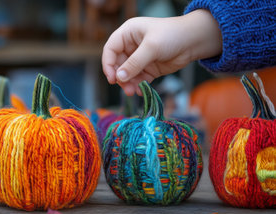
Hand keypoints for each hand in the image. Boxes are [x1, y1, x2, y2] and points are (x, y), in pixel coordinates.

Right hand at [102, 9, 221, 94]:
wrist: (195, 41)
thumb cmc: (173, 35)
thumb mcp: (151, 47)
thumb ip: (134, 63)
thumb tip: (119, 77)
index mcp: (128, 34)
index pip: (110, 49)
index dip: (108, 64)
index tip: (112, 78)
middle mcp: (131, 45)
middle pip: (117, 64)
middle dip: (120, 77)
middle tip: (125, 88)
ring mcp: (139, 57)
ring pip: (127, 74)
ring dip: (128, 84)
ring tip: (133, 91)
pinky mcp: (148, 68)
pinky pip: (138, 79)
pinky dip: (138, 86)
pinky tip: (140, 91)